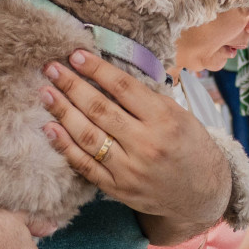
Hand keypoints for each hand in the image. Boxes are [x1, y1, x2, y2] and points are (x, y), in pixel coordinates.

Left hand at [41, 50, 229, 229]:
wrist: (202, 193)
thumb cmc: (190, 147)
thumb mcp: (179, 115)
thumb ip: (146, 99)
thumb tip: (106, 75)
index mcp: (164, 119)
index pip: (123, 87)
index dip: (96, 69)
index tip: (75, 55)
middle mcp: (146, 144)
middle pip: (100, 109)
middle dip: (72, 86)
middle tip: (51, 68)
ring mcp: (130, 169)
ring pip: (88, 136)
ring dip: (63, 112)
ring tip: (46, 93)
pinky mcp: (118, 188)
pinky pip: (85, 166)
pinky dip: (65, 146)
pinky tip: (50, 128)